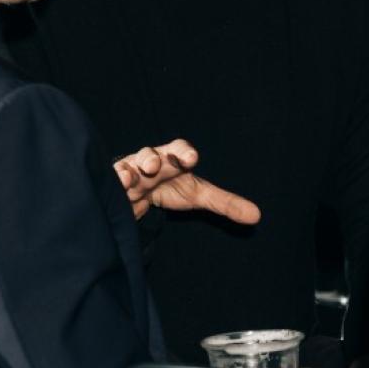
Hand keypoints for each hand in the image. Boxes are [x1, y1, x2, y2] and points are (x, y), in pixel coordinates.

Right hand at [113, 139, 259, 224]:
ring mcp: (129, 169)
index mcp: (174, 159)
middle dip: (153, 158)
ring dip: (130, 170)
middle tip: (155, 166)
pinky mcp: (112, 181)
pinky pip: (111, 178)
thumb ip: (224, 203)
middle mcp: (151, 160)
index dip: (185, 152)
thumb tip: (257, 217)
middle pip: (151, 153)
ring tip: (131, 178)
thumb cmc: (170, 186)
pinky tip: (117, 185)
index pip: (180, 150)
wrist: (138, 189)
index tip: (191, 158)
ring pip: (128, 165)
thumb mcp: (196, 194)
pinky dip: (113, 181)